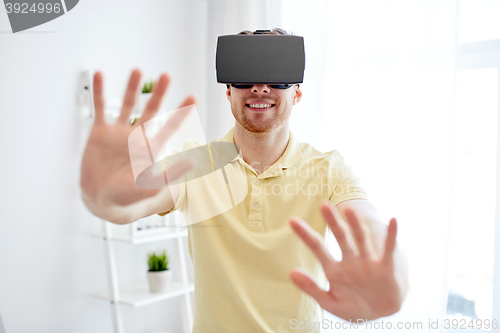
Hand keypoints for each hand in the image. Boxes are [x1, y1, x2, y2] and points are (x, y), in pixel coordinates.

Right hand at [80, 70, 195, 209]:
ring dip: (131, 88)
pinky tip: (100, 75)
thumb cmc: (126, 197)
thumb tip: (192, 163)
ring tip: (136, 70)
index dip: (181, 112)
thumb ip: (170, 174)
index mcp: (151, 148)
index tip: (193, 97)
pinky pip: (100, 108)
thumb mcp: (149, 186)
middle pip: (151, 110)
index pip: (170, 126)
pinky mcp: (100, 132)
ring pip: (127, 105)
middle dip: (159, 93)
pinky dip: (100, 92)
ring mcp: (118, 133)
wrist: (100, 199)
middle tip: (166, 76)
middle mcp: (136, 137)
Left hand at [289, 201, 401, 320]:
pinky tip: (393, 220)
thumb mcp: (328, 302)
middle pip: (340, 237)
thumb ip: (310, 288)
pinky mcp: (384, 268)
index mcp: (334, 269)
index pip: (317, 247)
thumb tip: (290, 272)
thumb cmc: (353, 306)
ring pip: (360, 239)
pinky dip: (391, 236)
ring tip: (350, 210)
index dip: (305, 234)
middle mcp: (350, 260)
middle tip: (323, 205)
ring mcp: (367, 262)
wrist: (379, 315)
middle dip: (332, 221)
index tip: (291, 220)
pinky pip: (388, 249)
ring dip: (356, 225)